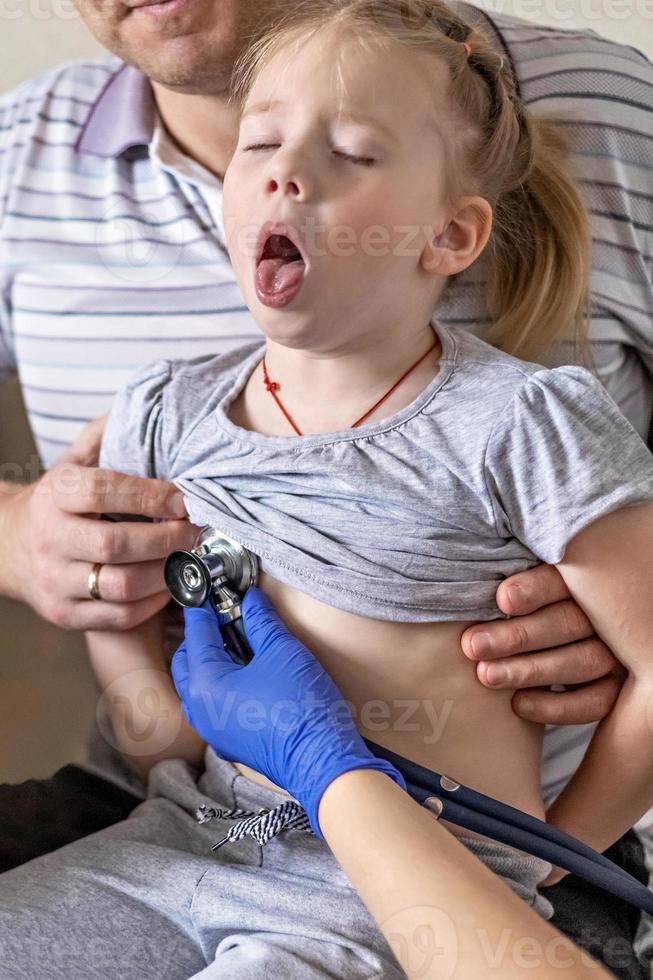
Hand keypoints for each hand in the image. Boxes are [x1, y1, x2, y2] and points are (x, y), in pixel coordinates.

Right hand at [0, 417, 196, 629]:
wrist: (8, 548)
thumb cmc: (57, 503)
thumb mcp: (72, 463)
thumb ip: (104, 436)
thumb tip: (141, 408)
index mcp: (54, 495)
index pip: (104, 491)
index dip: (151, 496)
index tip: (184, 498)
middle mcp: (50, 538)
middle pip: (115, 544)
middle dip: (167, 538)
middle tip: (195, 531)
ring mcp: (55, 580)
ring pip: (120, 585)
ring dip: (165, 573)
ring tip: (187, 558)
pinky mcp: (65, 614)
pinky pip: (119, 616)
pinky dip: (153, 603)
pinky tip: (169, 584)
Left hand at [171, 587, 404, 834]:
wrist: (322, 760)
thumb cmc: (301, 707)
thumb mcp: (282, 651)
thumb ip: (261, 621)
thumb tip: (251, 600)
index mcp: (205, 684)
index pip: (196, 634)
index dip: (204, 608)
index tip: (209, 590)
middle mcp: (200, 709)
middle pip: (188, 661)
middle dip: (202, 636)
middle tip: (225, 615)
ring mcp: (213, 729)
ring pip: (199, 685)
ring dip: (211, 661)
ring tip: (238, 641)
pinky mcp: (230, 741)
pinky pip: (213, 704)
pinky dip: (221, 683)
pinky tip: (247, 671)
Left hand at [461, 565, 624, 725]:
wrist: (542, 645)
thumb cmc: (519, 610)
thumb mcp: (514, 589)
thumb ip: (503, 586)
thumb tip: (463, 581)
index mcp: (581, 580)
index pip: (564, 579)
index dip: (534, 589)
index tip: (502, 600)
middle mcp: (605, 614)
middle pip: (570, 621)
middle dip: (518, 636)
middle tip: (474, 645)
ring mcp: (615, 652)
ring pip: (583, 660)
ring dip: (529, 670)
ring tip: (486, 675)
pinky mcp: (614, 687)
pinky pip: (595, 702)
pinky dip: (555, 706)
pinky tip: (518, 703)